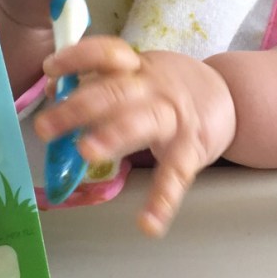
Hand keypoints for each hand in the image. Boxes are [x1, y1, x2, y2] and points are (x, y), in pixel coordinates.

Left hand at [35, 36, 236, 236]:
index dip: (77, 58)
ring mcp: (174, 118)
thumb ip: (97, 82)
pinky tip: (148, 224)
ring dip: (114, 135)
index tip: (50, 69)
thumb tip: (53, 89)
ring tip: (86, 151)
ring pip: (142, 122)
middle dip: (77, 108)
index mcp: (136, 68)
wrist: (230, 97)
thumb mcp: (136, 74)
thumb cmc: (167, 88)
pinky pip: (175, 175)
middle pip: (114, 93)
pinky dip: (162, 201)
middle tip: (46, 127)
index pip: (105, 53)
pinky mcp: (191, 149)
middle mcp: (154, 88)